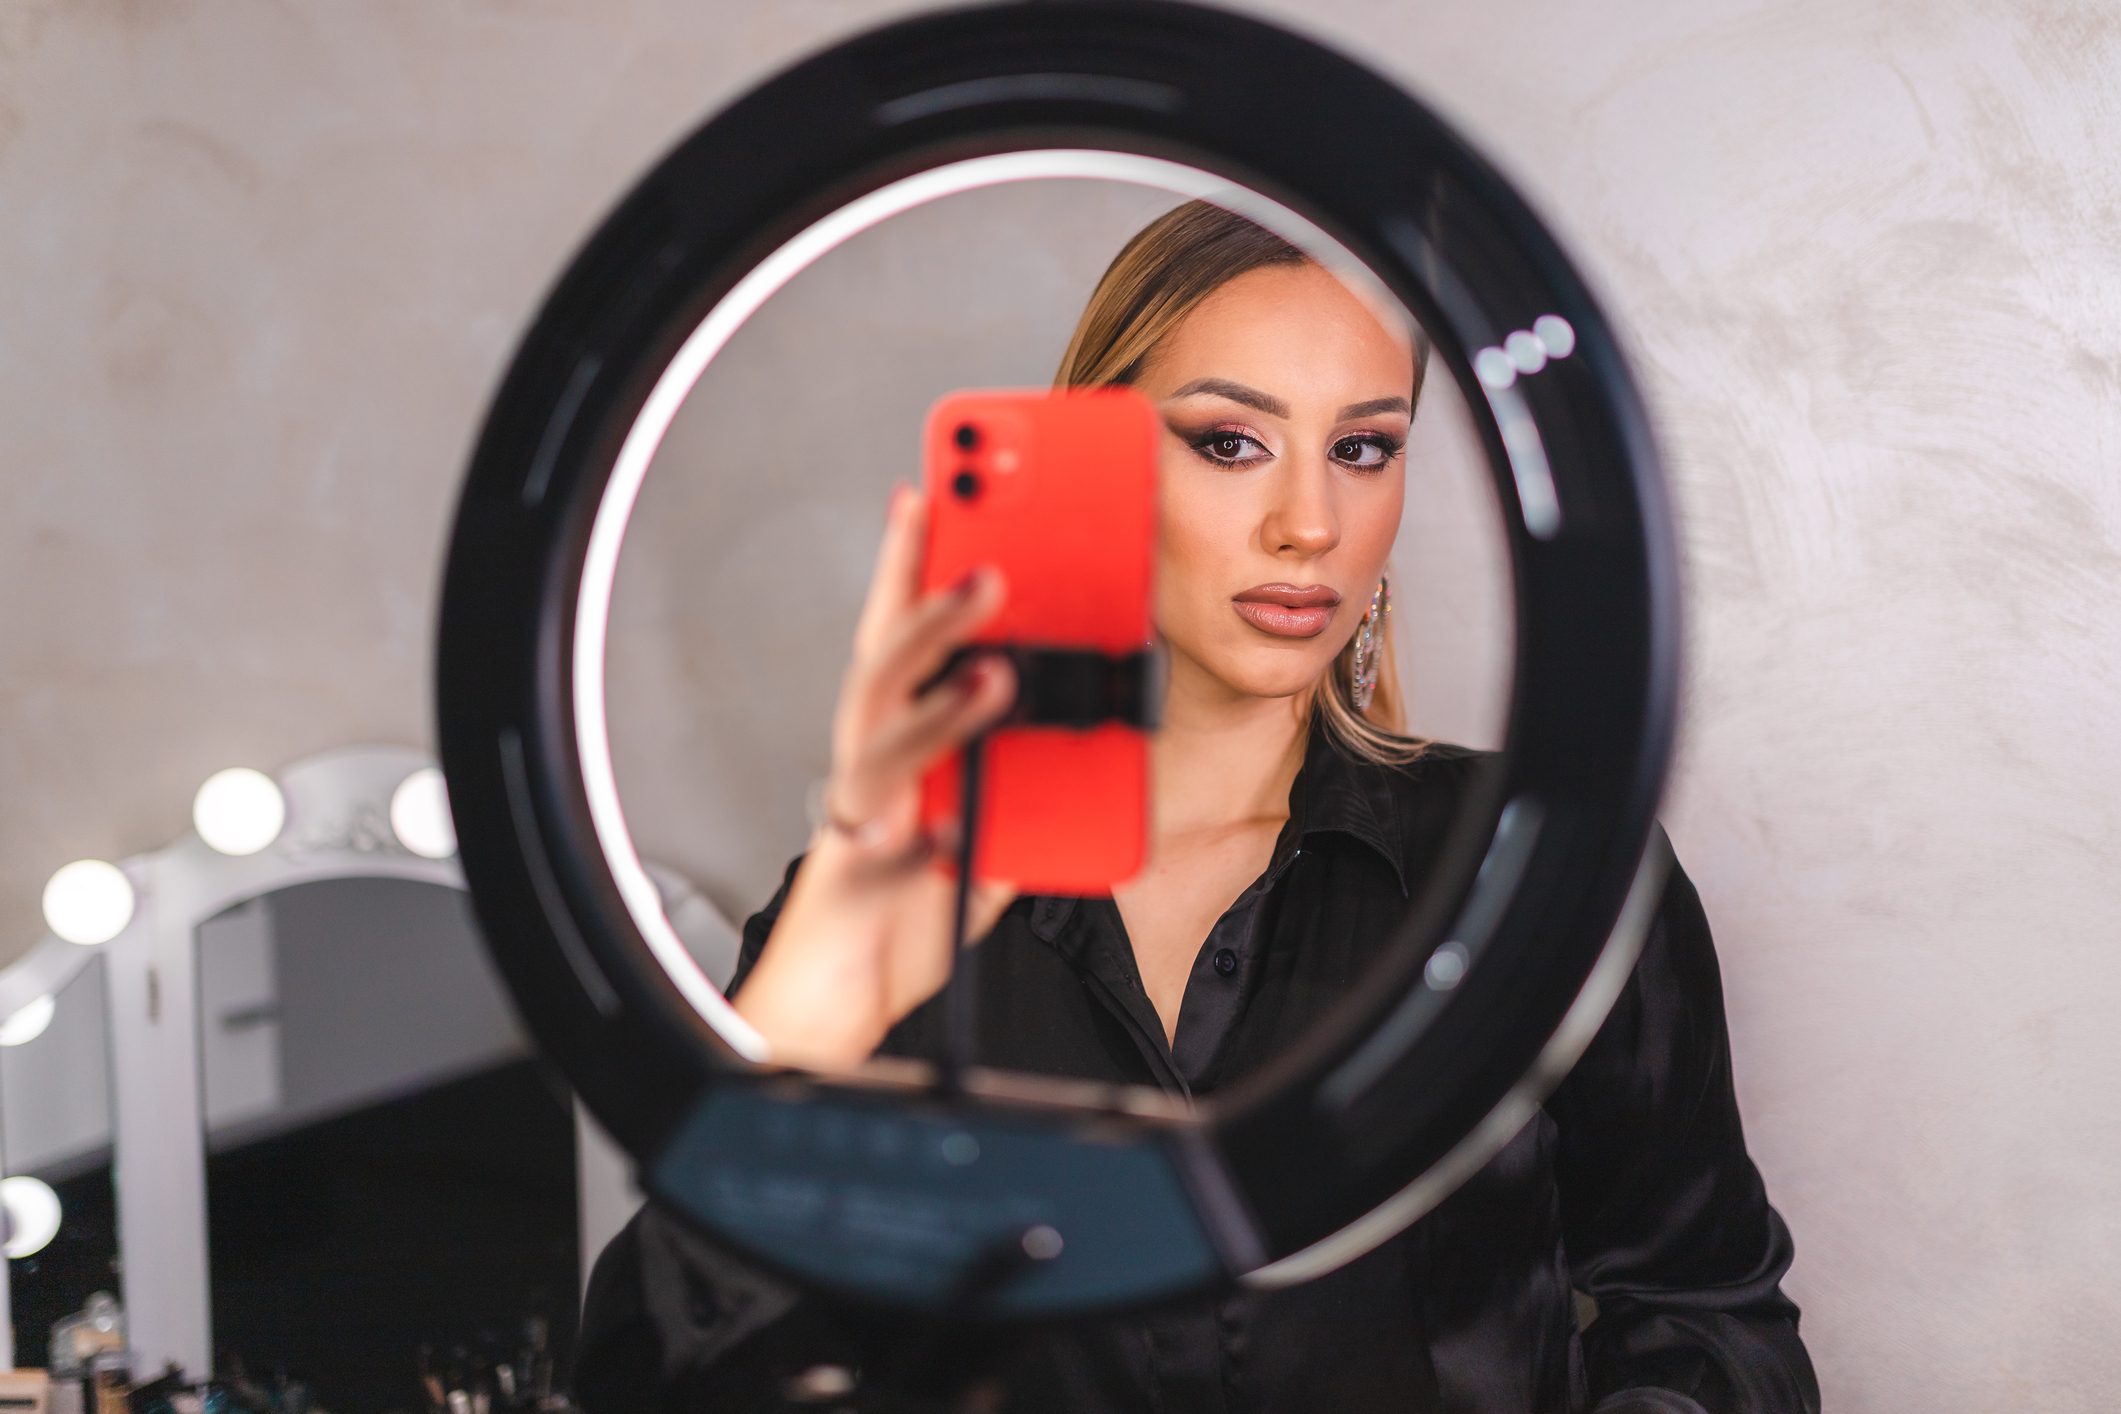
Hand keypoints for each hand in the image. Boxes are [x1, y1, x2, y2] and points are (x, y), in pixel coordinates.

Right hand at [732, 481, 1020, 1069]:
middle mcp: (870, 759)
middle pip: (887, 667)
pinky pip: (899, 857)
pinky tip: (962, 826)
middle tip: (991, 568)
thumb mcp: (981, 807)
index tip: (929, 491)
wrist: (851, 985)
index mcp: (896, 729)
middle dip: (935, 611)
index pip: (900, 629)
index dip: (910, 559)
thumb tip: (1085, 713)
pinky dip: (931, 841)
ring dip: (941, 708)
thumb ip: (1019, 762)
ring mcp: (865, 817)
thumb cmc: (909, 888)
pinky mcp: (868, 881)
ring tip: (997, 678)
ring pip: (887, 745)